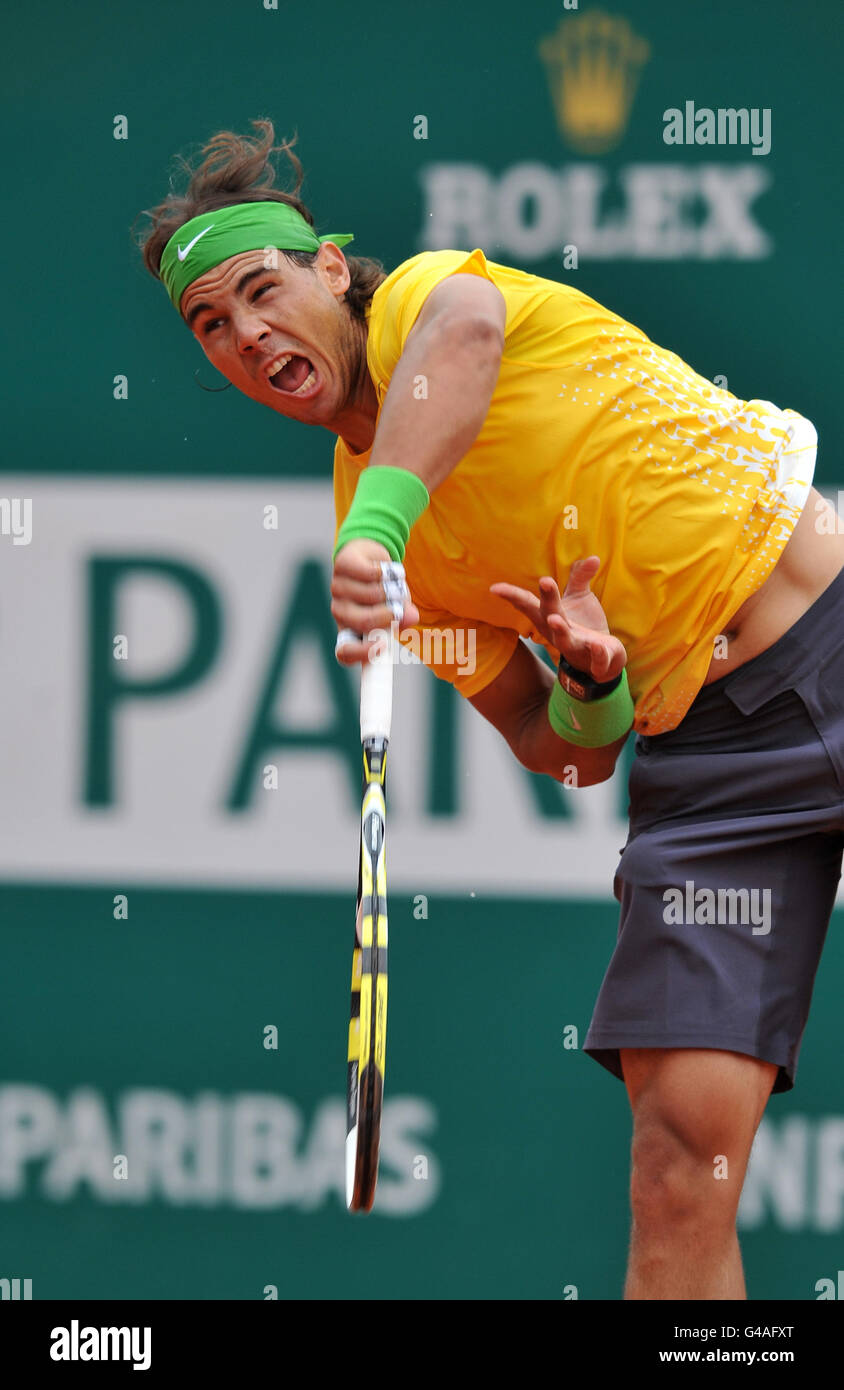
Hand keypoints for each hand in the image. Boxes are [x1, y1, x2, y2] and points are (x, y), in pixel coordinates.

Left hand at [331, 538, 419, 665]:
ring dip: (391, 589)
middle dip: (387, 615)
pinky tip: (386, 571)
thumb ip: (402, 618)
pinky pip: (370, 573)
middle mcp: (340, 612)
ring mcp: (338, 588)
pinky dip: (386, 572)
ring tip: (393, 585)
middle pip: (362, 622)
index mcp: (350, 631)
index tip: (382, 646)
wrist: (370, 559)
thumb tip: (412, 617)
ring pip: (370, 595)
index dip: (360, 653)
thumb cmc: (384, 593)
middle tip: (399, 608)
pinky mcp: (342, 565)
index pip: (345, 652)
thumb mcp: (396, 611)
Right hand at [490, 556, 626, 682]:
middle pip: (549, 615)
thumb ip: (581, 577)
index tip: (494, 588)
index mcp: (550, 617)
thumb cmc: (583, 625)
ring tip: (555, 619)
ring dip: (560, 629)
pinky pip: (598, 659)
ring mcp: (576, 647)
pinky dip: (599, 654)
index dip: (512, 596)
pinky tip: (599, 645)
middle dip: (547, 599)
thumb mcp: (579, 598)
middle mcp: (557, 633)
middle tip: (545, 579)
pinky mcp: (597, 660)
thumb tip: (593, 557)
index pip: (529, 604)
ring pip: (565, 640)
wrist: (602, 662)